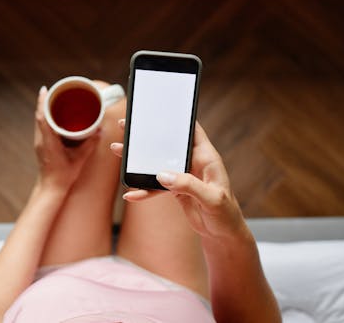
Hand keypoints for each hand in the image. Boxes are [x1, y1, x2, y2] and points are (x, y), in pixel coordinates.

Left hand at [34, 86, 99, 190]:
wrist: (51, 188)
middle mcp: (41, 140)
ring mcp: (39, 142)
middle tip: (53, 89)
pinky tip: (54, 115)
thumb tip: (100, 130)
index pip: (42, 117)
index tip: (45, 90)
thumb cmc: (64, 175)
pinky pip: (42, 127)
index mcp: (48, 142)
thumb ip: (90, 144)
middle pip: (39, 115)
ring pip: (40, 121)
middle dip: (44, 101)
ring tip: (53, 98)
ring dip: (45, 109)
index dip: (42, 102)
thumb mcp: (80, 158)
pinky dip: (46, 118)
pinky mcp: (41, 145)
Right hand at [110, 120, 248, 242]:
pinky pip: (155, 186)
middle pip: (167, 144)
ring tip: (118, 151)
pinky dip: (143, 190)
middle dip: (147, 136)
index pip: (192, 130)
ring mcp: (183, 176)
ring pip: (157, 163)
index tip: (158, 109)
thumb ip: (188, 185)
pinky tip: (131, 194)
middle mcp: (193, 163)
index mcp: (206, 157)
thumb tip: (162, 175)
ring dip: (138, 160)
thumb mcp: (211, 198)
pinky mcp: (175, 189)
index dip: (177, 118)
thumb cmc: (226, 214)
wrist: (223, 234)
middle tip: (127, 126)